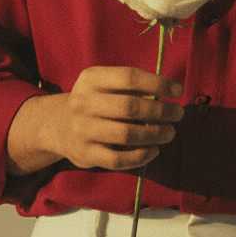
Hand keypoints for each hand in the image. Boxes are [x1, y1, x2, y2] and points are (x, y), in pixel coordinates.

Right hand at [7, 66, 183, 174]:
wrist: (58, 125)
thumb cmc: (94, 101)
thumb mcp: (104, 84)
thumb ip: (130, 86)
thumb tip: (168, 93)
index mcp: (91, 79)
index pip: (129, 77)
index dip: (157, 83)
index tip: (177, 91)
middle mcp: (83, 102)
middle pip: (130, 107)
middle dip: (160, 111)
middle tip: (178, 114)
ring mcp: (83, 130)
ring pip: (127, 134)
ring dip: (155, 134)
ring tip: (170, 132)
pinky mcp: (85, 154)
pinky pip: (119, 159)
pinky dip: (141, 156)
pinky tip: (154, 150)